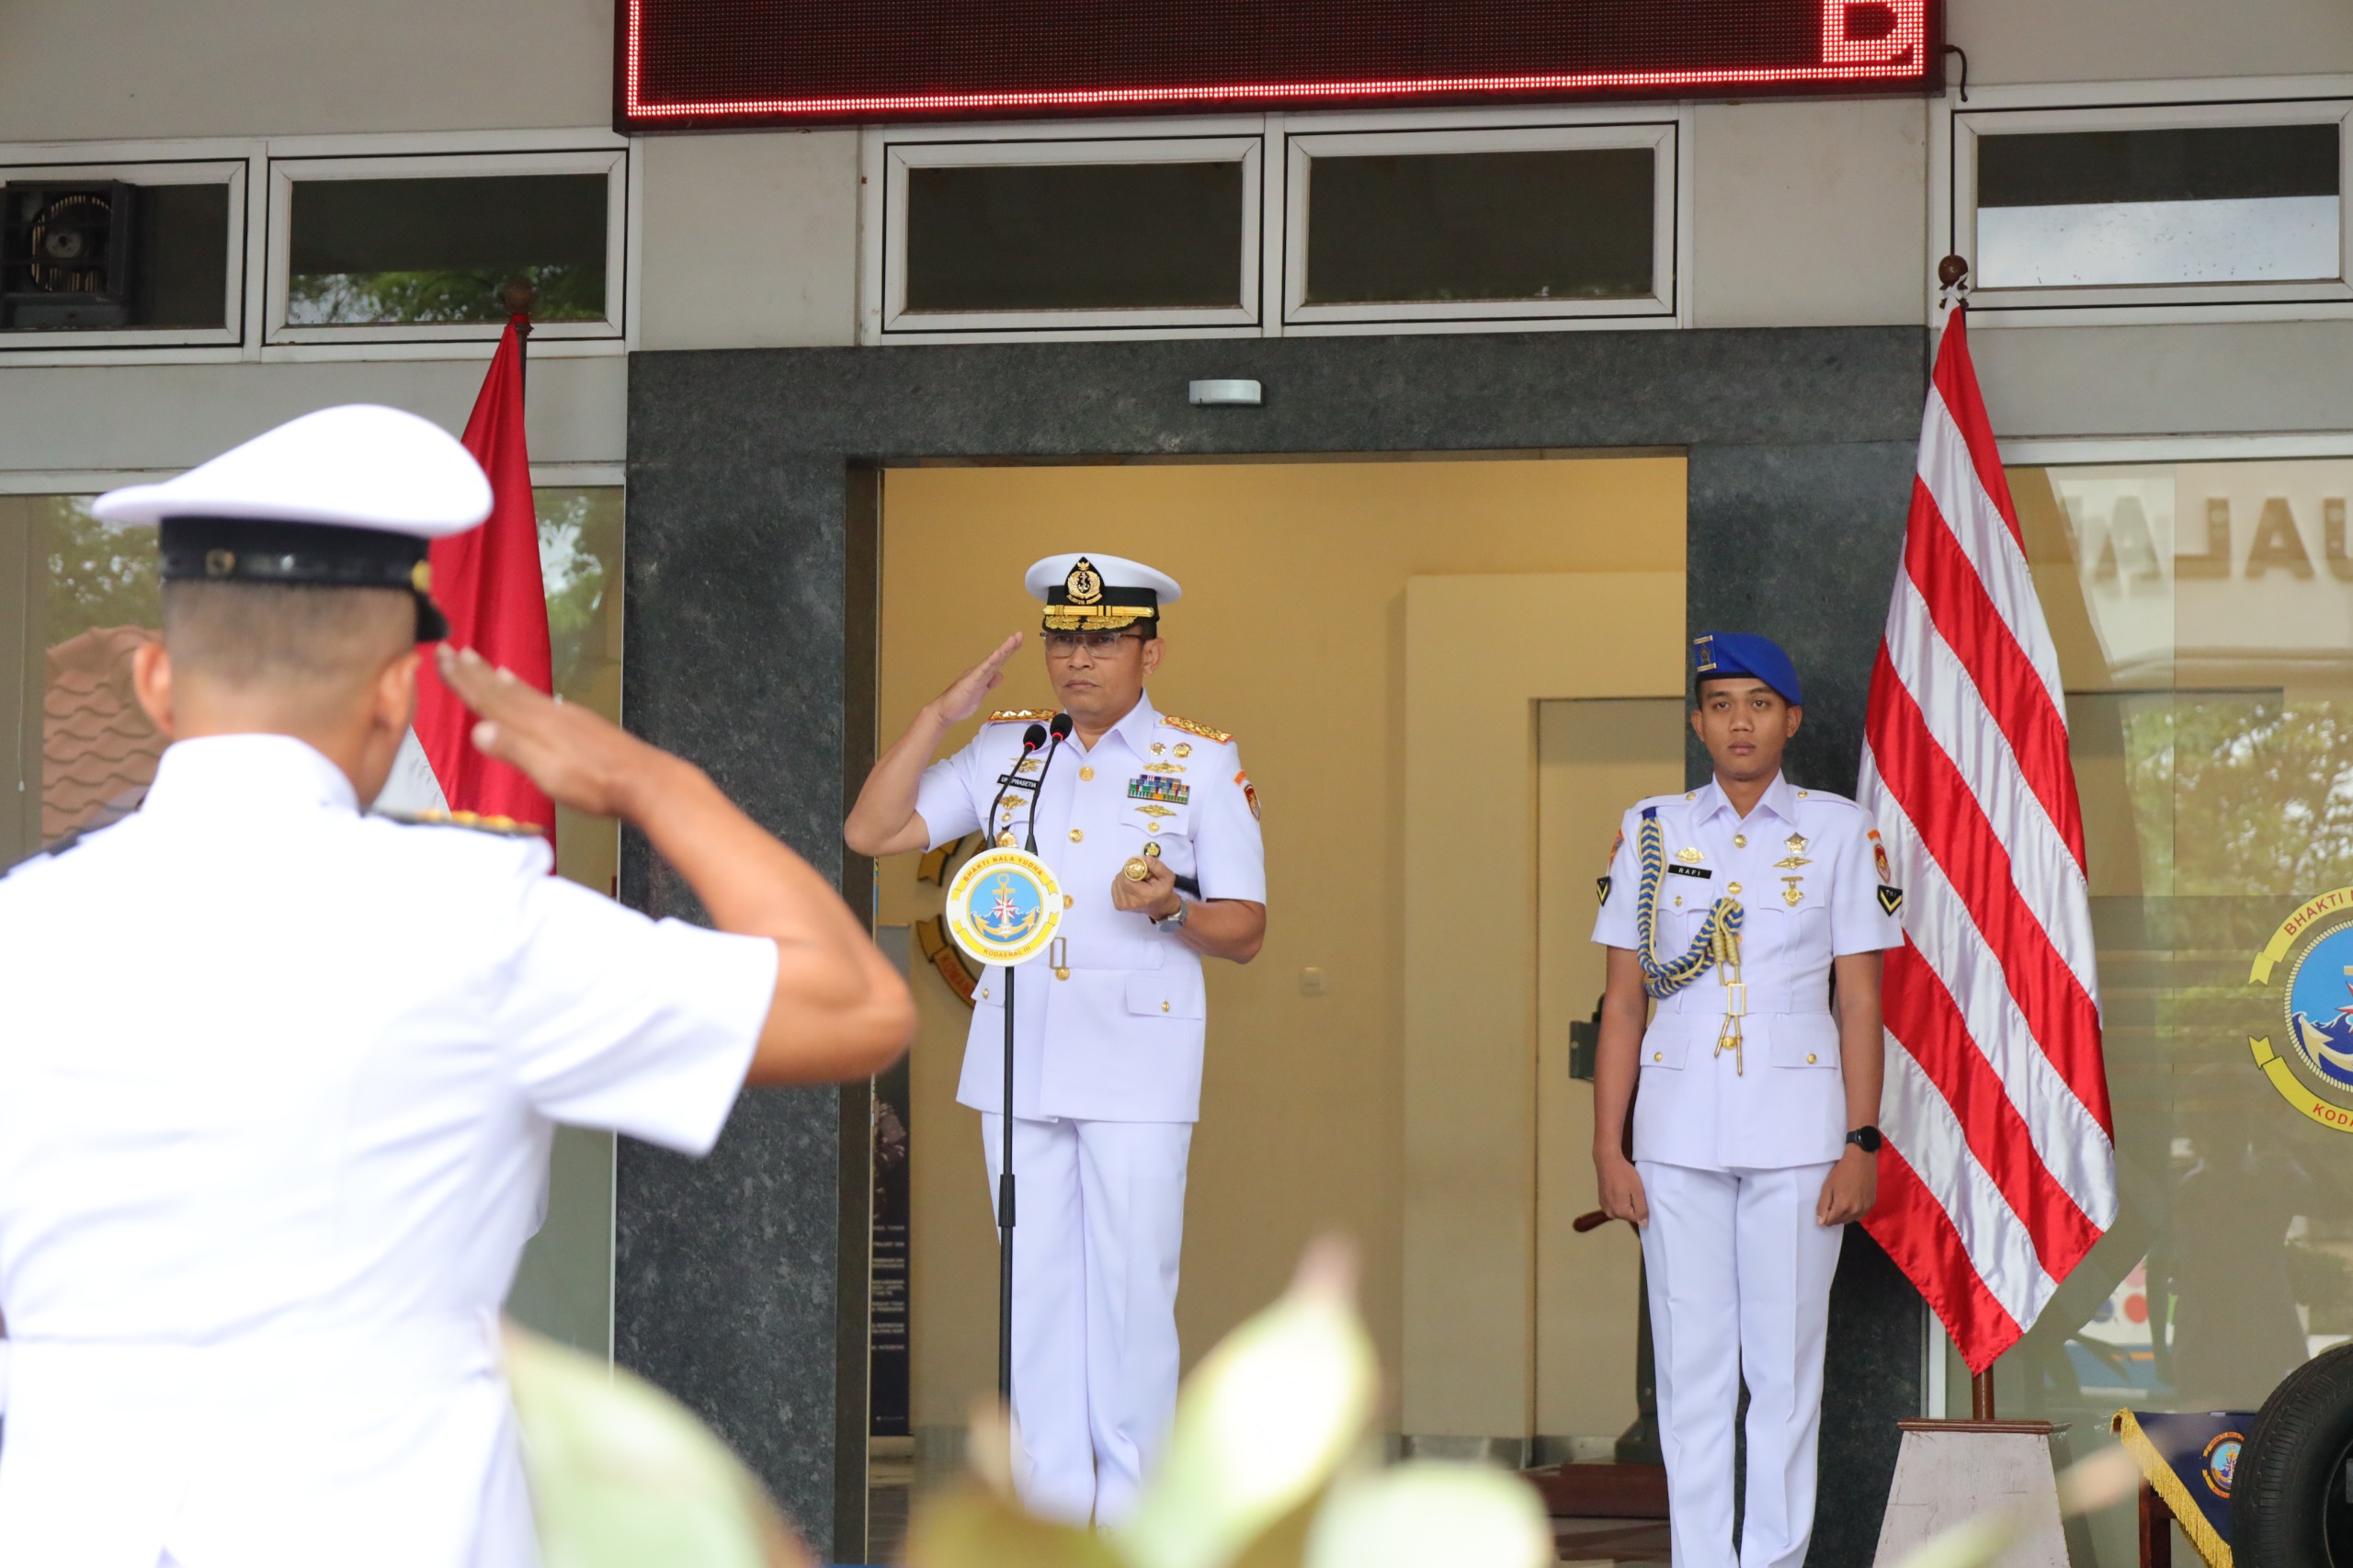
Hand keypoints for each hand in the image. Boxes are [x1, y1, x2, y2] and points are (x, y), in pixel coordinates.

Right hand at [437, 645, 668, 819]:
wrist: (645, 781)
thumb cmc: (594, 784)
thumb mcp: (549, 773)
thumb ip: (514, 750)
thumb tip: (477, 729)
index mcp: (535, 724)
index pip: (490, 698)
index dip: (463, 680)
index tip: (440, 657)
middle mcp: (548, 712)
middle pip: (503, 689)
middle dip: (474, 672)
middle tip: (450, 649)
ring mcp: (566, 716)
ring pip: (523, 692)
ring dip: (497, 678)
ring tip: (482, 662)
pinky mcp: (581, 725)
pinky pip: (542, 699)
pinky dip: (526, 690)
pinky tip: (530, 692)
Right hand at [930, 634, 1023, 725]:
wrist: (944, 711)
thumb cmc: (960, 702)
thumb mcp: (981, 693)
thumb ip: (990, 683)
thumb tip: (1000, 674)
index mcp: (983, 674)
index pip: (999, 661)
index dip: (1009, 651)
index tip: (1019, 640)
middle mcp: (980, 672)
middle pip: (998, 658)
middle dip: (1009, 647)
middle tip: (1019, 634)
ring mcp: (975, 676)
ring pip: (992, 661)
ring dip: (1003, 650)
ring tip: (1012, 640)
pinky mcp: (971, 682)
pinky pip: (982, 671)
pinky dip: (990, 662)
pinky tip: (997, 654)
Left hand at [1110, 855, 1181, 919]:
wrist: (1159, 906)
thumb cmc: (1163, 891)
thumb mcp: (1168, 877)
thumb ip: (1158, 867)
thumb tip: (1145, 859)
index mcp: (1144, 896)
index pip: (1128, 877)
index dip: (1132, 868)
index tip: (1140, 867)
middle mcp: (1131, 903)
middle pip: (1121, 878)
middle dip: (1129, 871)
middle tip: (1139, 872)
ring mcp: (1123, 905)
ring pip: (1117, 881)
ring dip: (1125, 876)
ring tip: (1136, 880)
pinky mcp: (1118, 905)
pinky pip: (1115, 886)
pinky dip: (1121, 882)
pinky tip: (1131, 885)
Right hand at [1596, 1152, 1648, 1226]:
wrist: (1607, 1161)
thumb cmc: (1624, 1174)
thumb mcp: (1638, 1191)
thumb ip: (1641, 1209)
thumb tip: (1644, 1224)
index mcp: (1620, 1212)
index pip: (1637, 1218)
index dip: (1642, 1207)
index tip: (1640, 1195)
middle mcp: (1610, 1213)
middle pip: (1629, 1215)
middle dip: (1633, 1206)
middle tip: (1633, 1191)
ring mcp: (1604, 1207)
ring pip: (1622, 1211)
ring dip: (1626, 1203)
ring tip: (1626, 1189)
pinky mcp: (1602, 1201)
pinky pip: (1615, 1206)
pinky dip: (1619, 1200)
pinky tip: (1619, 1189)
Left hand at [1816, 1146, 1877, 1225]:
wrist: (1862, 1160)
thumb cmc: (1842, 1171)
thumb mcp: (1827, 1187)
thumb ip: (1823, 1206)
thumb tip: (1820, 1222)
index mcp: (1843, 1207)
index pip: (1830, 1222)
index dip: (1824, 1217)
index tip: (1824, 1207)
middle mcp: (1855, 1211)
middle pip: (1840, 1222)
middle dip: (1834, 1216)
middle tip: (1833, 1201)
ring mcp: (1865, 1209)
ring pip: (1850, 1220)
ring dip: (1844, 1215)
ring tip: (1842, 1200)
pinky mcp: (1872, 1204)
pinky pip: (1860, 1215)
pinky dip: (1854, 1212)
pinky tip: (1852, 1201)